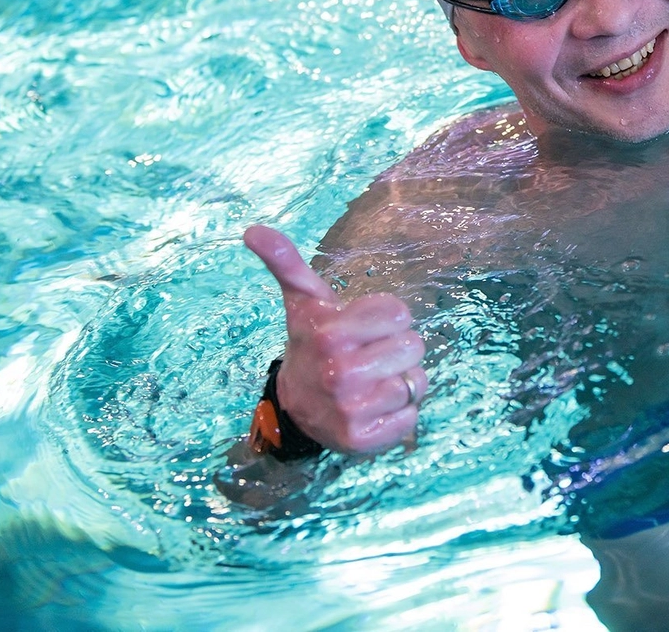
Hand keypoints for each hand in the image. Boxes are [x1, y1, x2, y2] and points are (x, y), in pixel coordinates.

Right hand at [244, 224, 426, 453]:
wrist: (296, 405)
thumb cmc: (312, 343)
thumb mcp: (303, 301)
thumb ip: (286, 262)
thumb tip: (252, 229)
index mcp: (330, 334)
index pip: (400, 313)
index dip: (387, 318)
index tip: (363, 328)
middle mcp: (339, 373)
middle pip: (414, 345)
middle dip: (396, 348)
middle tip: (369, 354)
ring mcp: (351, 409)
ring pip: (415, 381)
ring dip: (401, 380)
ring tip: (372, 380)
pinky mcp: (363, 439)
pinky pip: (412, 416)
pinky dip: (400, 412)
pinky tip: (375, 407)